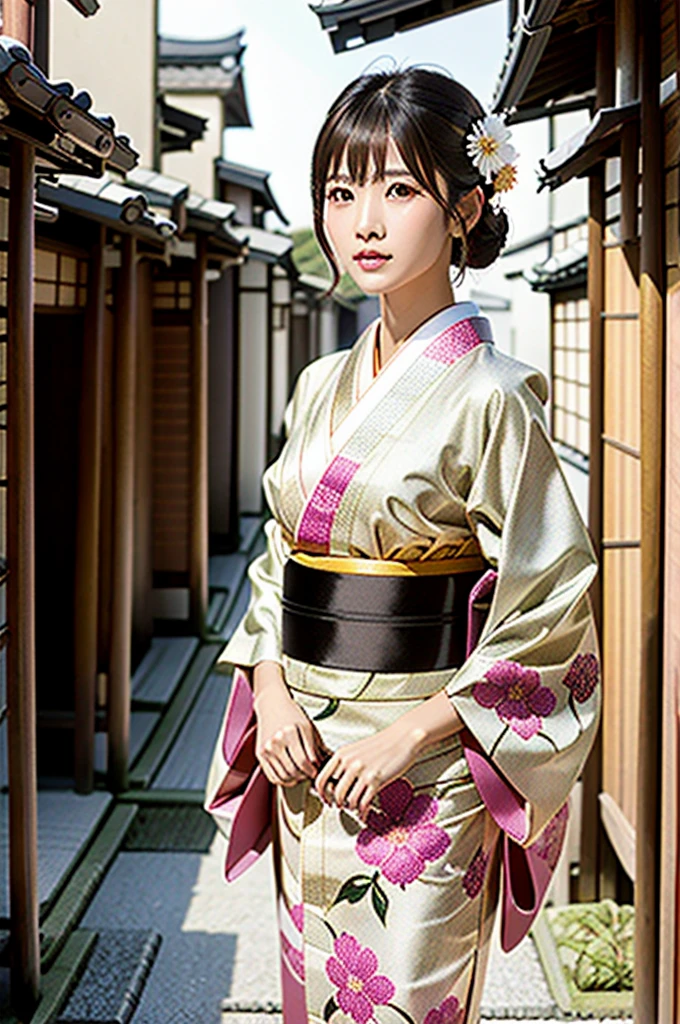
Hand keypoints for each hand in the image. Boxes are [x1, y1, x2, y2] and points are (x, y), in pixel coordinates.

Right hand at [253, 661, 328, 786]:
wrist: (272, 705)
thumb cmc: (293, 715)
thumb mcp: (309, 727)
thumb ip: (319, 747)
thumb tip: (331, 762)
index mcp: (291, 732)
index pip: (306, 761)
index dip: (314, 769)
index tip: (318, 770)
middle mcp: (277, 740)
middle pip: (295, 770)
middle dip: (306, 775)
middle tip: (311, 773)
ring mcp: (267, 748)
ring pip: (284, 776)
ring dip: (295, 779)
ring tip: (302, 774)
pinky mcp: (260, 754)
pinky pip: (273, 776)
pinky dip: (284, 780)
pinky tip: (291, 775)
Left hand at [314, 722, 421, 821]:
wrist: (403, 737)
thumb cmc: (383, 743)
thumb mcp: (356, 749)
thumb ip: (344, 763)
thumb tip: (336, 781)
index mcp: (342, 754)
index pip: (321, 779)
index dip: (322, 794)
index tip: (326, 799)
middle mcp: (350, 763)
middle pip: (335, 793)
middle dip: (338, 803)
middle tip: (342, 806)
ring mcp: (363, 772)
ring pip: (349, 800)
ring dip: (352, 807)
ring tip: (356, 807)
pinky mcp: (376, 780)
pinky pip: (364, 803)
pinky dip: (363, 811)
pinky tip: (364, 812)